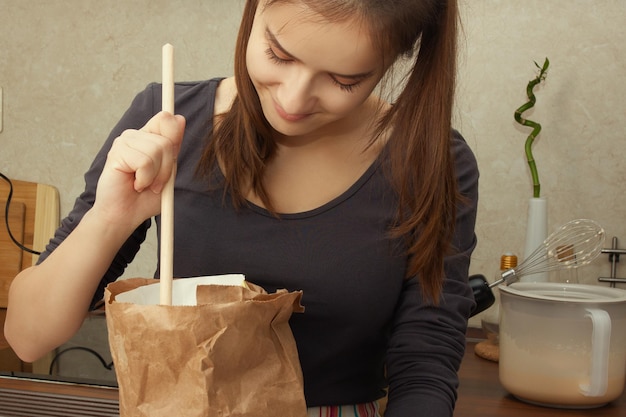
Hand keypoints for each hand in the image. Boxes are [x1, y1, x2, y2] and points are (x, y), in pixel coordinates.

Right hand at [92, 111, 185, 229]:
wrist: (125, 216)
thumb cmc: (145, 197)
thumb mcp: (168, 171)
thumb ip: (173, 146)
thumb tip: (179, 118)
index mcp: (148, 138)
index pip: (166, 119)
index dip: (173, 137)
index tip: (169, 159)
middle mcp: (135, 136)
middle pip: (167, 140)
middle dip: (167, 168)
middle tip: (154, 183)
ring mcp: (124, 142)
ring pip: (157, 150)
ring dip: (156, 175)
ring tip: (143, 184)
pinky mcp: (116, 152)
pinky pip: (145, 161)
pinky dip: (145, 179)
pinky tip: (134, 184)